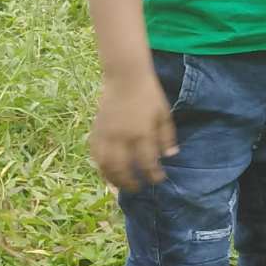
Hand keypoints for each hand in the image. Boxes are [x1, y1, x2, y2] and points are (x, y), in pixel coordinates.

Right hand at [90, 73, 177, 190]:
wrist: (125, 77)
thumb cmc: (149, 94)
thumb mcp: (164, 114)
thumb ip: (167, 136)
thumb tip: (171, 156)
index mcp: (142, 133)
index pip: (147, 162)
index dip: (153, 174)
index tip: (159, 179)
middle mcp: (122, 137)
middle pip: (123, 169)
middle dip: (131, 182)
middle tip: (138, 188)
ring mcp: (106, 134)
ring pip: (105, 165)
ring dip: (113, 179)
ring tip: (121, 185)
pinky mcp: (96, 130)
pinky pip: (95, 154)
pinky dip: (100, 166)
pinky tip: (107, 171)